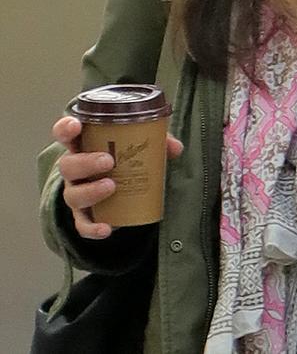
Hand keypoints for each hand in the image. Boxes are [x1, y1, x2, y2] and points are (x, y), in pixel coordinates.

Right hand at [53, 116, 182, 239]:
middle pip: (68, 165)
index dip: (65, 128)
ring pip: (73, 194)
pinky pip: (82, 224)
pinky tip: (107, 228)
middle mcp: (75, 169)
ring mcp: (77, 192)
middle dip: (86, 162)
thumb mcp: (138, 144)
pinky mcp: (84, 216)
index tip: (76, 126)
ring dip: (90, 191)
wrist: (117, 189)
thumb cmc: (123, 157)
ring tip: (112, 186)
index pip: (64, 132)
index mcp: (83, 144)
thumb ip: (156, 140)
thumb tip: (175, 148)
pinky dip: (92, 228)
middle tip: (109, 161)